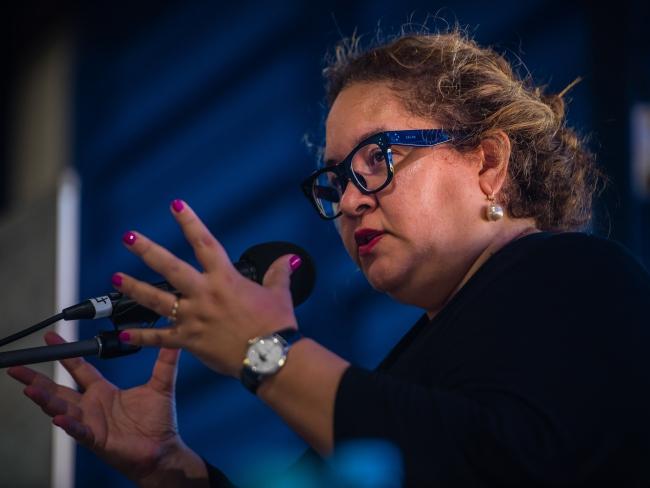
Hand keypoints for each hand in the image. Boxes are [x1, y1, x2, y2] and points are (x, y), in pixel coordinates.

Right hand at [7, 331, 204, 484]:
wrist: (164, 450)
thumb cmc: (159, 422)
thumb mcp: (161, 385)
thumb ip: (165, 362)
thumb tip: (173, 339)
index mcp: (104, 391)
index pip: (79, 369)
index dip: (66, 354)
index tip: (51, 338)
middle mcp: (92, 406)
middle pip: (58, 389)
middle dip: (37, 379)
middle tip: (17, 368)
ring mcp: (91, 423)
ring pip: (62, 409)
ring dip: (45, 400)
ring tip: (29, 389)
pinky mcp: (97, 439)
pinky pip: (79, 431)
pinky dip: (69, 425)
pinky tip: (58, 418)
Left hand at [113, 200, 299, 377]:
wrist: (270, 357)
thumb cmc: (276, 326)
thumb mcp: (280, 294)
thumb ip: (279, 274)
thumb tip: (288, 260)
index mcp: (225, 279)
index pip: (204, 242)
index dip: (189, 222)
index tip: (176, 206)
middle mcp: (204, 294)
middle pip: (169, 267)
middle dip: (147, 250)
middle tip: (128, 238)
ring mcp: (194, 318)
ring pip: (156, 299)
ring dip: (134, 288)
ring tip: (116, 278)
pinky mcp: (189, 341)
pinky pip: (159, 339)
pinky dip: (141, 338)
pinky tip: (124, 334)